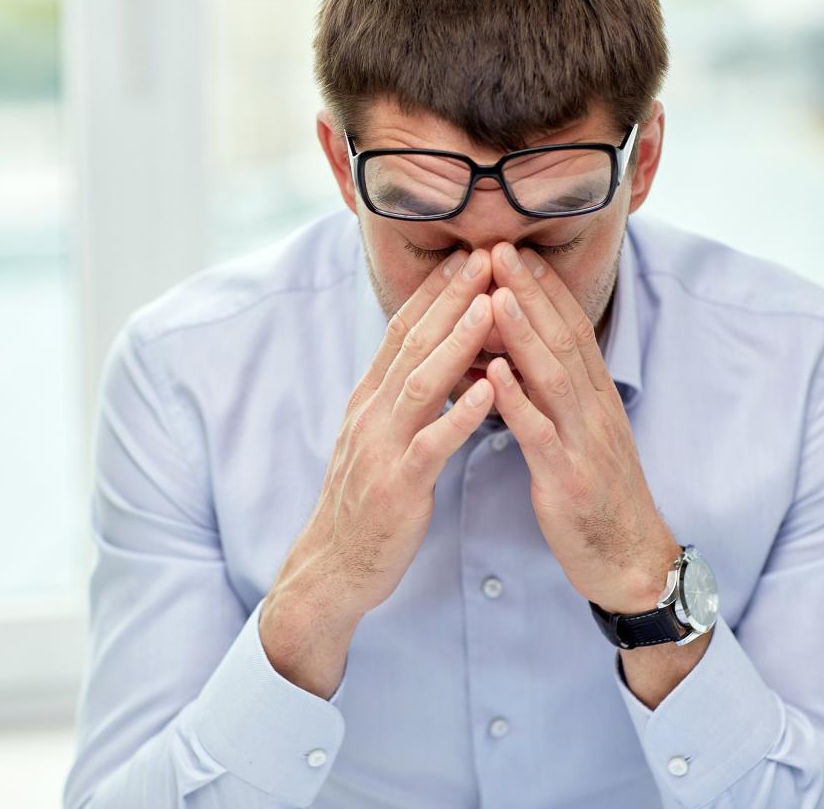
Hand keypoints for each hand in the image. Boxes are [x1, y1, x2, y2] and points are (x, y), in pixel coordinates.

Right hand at [266, 246, 497, 630]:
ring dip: (456, 341)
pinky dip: (461, 413)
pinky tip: (490, 387)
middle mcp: (371, 414)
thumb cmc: (365, 503)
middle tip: (484, 255)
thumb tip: (425, 359)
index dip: (433, 291)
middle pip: (412, 343)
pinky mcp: (398, 486)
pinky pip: (432, 443)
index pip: (401, 331)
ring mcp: (381, 448)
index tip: (465, 255)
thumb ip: (398, 399)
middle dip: (450, 297)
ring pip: (421, 383)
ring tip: (490, 305)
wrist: (333, 567)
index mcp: (368, 400)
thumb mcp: (376, 439)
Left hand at [485, 242, 681, 613]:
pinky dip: (517, 401)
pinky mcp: (569, 480)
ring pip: (553, 378)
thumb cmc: (598, 498)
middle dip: (529, 291)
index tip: (514, 249)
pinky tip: (494, 374)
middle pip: (561, 340)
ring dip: (523, 333)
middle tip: (498, 247)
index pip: (570, 329)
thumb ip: (557, 397)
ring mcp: (584, 443)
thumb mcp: (582, 437)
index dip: (543, 288)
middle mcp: (594, 410)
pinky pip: (541, 435)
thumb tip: (523, 359)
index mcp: (595, 399)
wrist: (632, 563)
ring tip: (494, 293)